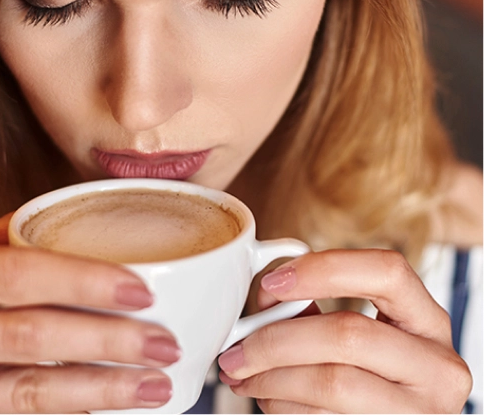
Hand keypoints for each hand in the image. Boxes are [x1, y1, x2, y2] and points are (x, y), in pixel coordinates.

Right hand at [0, 215, 178, 412]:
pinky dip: (60, 413)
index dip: (84, 281)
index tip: (140, 289)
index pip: (14, 274)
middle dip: (107, 343)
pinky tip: (99, 406)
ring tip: (152, 385)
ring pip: (22, 394)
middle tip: (164, 344)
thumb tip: (62, 221)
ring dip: (97, 391)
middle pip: (27, 339)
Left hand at [217, 249, 471, 412]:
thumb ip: (317, 311)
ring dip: (270, 379)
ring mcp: (419, 412)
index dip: (323, 269)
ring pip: (331, 383)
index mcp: (427, 321)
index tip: (271, 282)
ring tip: (241, 374)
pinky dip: (282, 407)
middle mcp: (437, 367)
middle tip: (235, 349)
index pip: (387, 272)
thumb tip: (264, 300)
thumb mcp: (358, 339)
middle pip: (348, 334)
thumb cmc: (367, 377)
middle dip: (276, 339)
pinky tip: (267, 398)